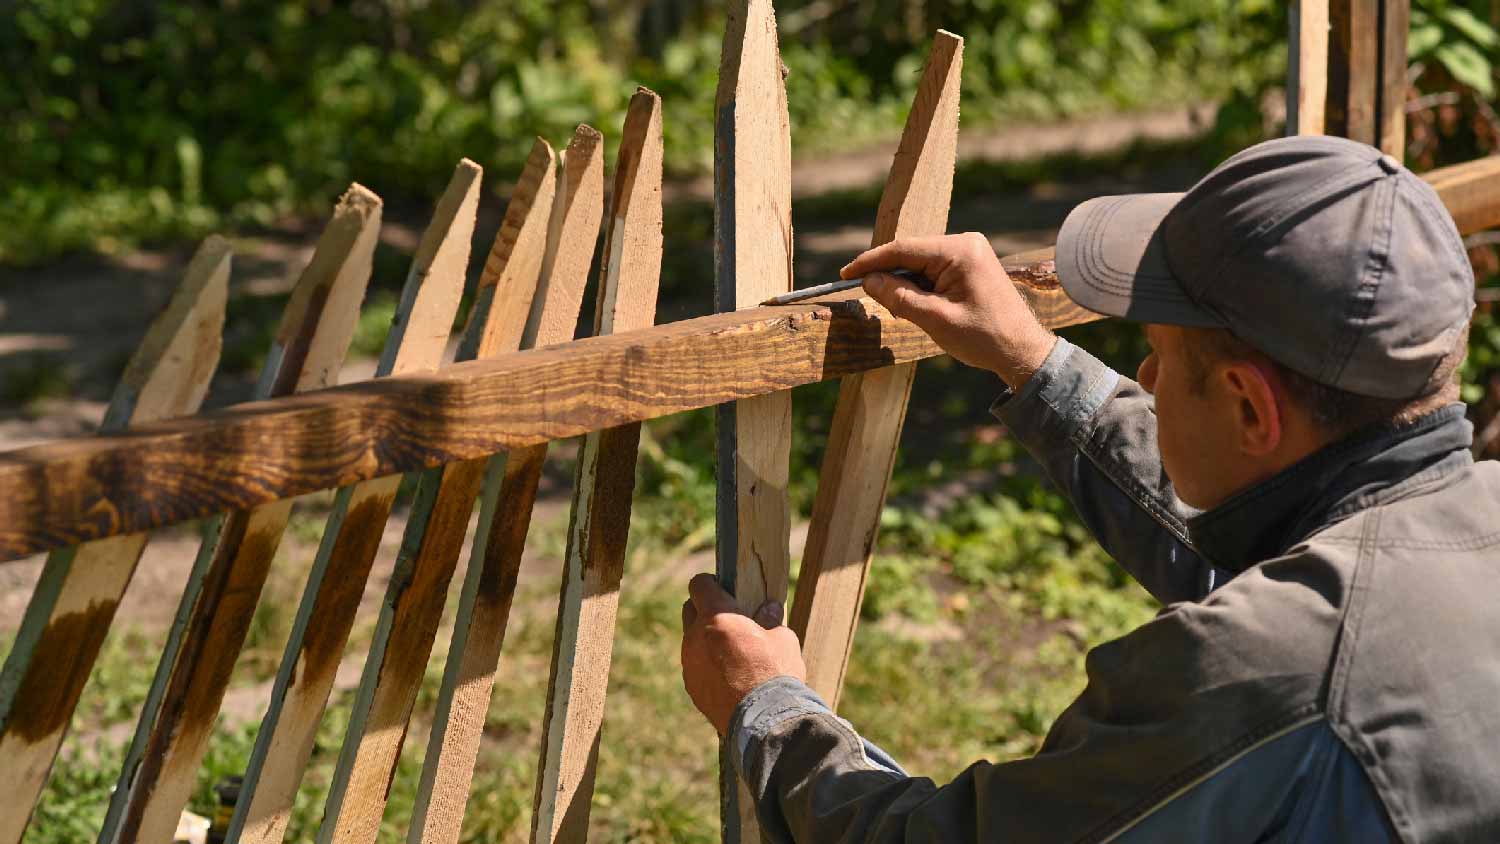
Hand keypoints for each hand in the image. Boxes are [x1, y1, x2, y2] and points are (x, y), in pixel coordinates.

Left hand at [681, 573, 806, 736]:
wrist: (763, 720)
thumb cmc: (775, 673)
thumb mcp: (782, 640)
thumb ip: (770, 621)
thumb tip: (769, 609)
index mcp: (717, 616)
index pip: (699, 584)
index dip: (711, 583)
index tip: (724, 588)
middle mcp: (696, 636)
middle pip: (690, 609)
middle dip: (704, 608)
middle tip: (728, 617)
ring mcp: (690, 662)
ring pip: (692, 640)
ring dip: (706, 638)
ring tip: (731, 650)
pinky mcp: (691, 685)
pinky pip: (695, 665)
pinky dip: (706, 663)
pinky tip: (728, 675)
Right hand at [843, 232, 1056, 389]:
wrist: (1022, 351)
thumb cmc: (984, 337)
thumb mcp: (934, 319)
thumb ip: (898, 296)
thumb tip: (868, 281)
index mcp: (959, 251)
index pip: (903, 249)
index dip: (871, 262)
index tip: (845, 274)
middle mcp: (965, 244)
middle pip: (911, 254)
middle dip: (888, 276)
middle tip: (870, 299)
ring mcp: (970, 253)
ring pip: (920, 264)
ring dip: (905, 285)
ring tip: (902, 311)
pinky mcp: (971, 266)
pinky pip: (934, 271)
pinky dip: (920, 287)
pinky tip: (916, 307)